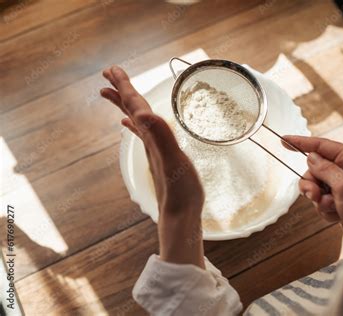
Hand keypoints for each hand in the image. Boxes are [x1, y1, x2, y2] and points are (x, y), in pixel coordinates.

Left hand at [100, 65, 204, 267]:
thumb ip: (160, 138)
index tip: (112, 70)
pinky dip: (135, 124)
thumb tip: (143, 114)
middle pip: (129, 110)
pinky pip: (143, 134)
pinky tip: (129, 124)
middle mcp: (148, 141)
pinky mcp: (159, 157)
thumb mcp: (174, 162)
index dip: (124, 87)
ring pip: (134, 120)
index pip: (134, 107)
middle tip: (108, 72)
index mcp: (151, 137)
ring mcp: (152, 149)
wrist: (180, 215)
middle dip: (120, 90)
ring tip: (111, 92)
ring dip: (124, 104)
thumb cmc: (181, 191)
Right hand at [283, 136, 342, 250]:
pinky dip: (325, 209)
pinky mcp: (341, 199)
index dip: (300, 143)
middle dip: (313, 184)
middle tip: (317, 196)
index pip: (321, 145)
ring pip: (315, 186)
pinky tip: (337, 215)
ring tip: (332, 207)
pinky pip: (321, 199)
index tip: (283, 140)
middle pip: (314, 169)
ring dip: (320, 199)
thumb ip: (325, 169)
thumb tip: (310, 156)